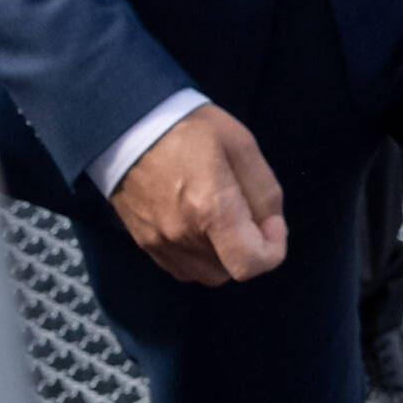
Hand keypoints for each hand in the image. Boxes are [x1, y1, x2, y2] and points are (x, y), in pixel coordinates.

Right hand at [110, 104, 286, 285]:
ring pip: (207, 273)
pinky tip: (199, 224)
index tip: (271, 222)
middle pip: (231, 271)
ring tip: (221, 216)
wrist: (129, 129)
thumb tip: (270, 227)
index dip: (272, 249)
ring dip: (224, 255)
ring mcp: (159, 243)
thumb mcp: (242, 146)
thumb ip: (264, 192)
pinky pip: (183, 268)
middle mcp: (182, 234)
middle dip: (249, 249)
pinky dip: (200, 256)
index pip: (249, 264)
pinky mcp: (144, 244)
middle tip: (246, 212)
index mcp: (209, 207)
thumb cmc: (191, 130)